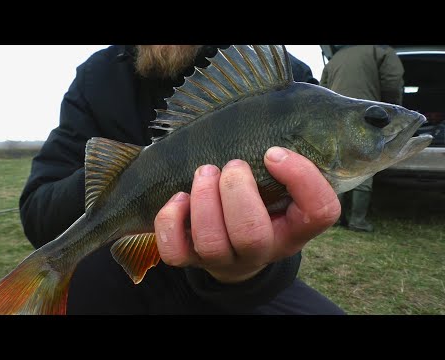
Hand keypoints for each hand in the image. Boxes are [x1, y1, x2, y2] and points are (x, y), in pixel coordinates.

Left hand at [154, 146, 340, 282]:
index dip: (301, 178)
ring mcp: (225, 259)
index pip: (320, 213)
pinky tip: (180, 198)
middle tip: (233, 164)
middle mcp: (263, 250)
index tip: (273, 153)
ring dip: (203, 200)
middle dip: (236, 191)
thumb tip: (275, 133)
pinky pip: (174, 252)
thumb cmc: (264, 206)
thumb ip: (287, 166)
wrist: (238, 251)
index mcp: (294, 229)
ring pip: (211, 244)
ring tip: (205, 172)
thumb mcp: (283, 188)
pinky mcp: (192, 261)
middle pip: (251, 236)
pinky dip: (170, 220)